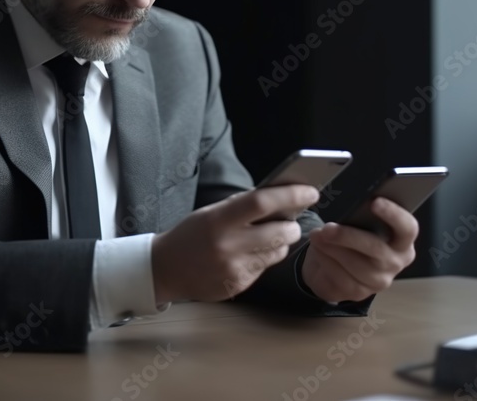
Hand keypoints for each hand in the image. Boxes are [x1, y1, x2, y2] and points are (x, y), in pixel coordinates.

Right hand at [151, 185, 319, 303]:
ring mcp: (234, 268)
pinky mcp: (239, 285)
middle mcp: (228, 245)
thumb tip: (278, 196)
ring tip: (270, 236)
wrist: (166, 269)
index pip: (262, 202)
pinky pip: (265, 268)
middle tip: (293, 219)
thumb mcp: (211, 212)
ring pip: (278, 252)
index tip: (310, 191)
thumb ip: (241, 207)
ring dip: (282, 242)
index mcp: (219, 220)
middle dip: (293, 224)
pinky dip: (265, 258)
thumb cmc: (191, 235)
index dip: (291, 195)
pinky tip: (250, 254)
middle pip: (280, 232)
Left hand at [300, 197, 418, 302]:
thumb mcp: (359, 225)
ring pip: (355, 264)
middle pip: (376, 248)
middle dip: (348, 236)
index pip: (408, 228)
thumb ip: (361, 218)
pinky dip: (325, 260)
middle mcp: (396, 262)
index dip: (394, 215)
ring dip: (331, 248)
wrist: (335, 266)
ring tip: (316, 236)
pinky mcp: (360, 293)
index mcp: (403, 240)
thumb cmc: (352, 238)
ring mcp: (380, 281)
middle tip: (327, 228)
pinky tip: (318, 250)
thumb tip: (349, 208)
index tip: (375, 202)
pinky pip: (341, 276)